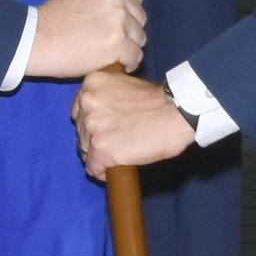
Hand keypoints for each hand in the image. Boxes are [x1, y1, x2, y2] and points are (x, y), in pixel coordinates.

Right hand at [27, 0, 145, 77]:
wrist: (37, 38)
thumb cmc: (54, 18)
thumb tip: (124, 8)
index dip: (130, 12)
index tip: (121, 24)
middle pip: (140, 17)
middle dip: (130, 30)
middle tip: (114, 41)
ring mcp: (119, 18)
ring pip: (140, 37)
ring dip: (129, 47)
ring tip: (113, 54)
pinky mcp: (118, 41)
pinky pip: (135, 56)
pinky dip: (128, 63)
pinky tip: (116, 64)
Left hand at [71, 71, 195, 179]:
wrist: (176, 113)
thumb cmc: (158, 101)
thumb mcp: (124, 86)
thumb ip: (107, 97)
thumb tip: (102, 117)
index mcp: (92, 83)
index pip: (79, 110)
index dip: (93, 122)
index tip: (105, 129)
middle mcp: (87, 103)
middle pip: (81, 130)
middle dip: (95, 138)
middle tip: (115, 142)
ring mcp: (92, 126)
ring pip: (85, 150)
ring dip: (99, 154)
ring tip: (118, 155)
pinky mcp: (101, 148)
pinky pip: (93, 167)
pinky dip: (102, 171)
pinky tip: (115, 167)